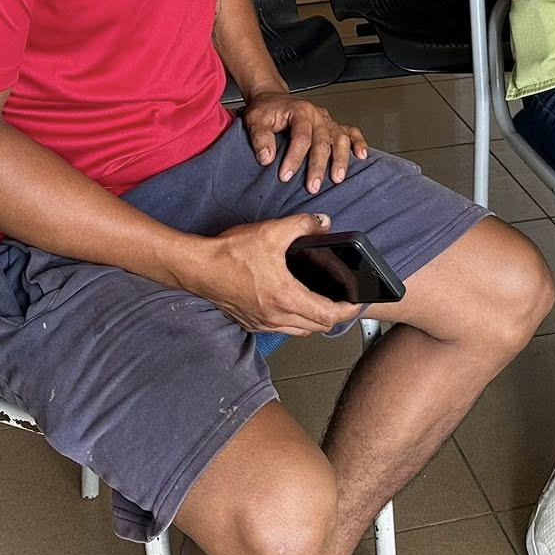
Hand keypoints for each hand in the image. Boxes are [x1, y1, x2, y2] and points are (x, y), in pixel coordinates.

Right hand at [187, 212, 363, 334]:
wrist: (197, 268)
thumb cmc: (229, 254)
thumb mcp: (271, 231)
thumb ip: (302, 225)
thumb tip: (322, 223)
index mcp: (286, 298)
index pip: (329, 316)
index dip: (348, 311)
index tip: (356, 302)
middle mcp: (276, 317)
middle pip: (317, 328)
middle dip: (334, 316)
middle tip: (342, 301)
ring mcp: (262, 323)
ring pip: (299, 331)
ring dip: (314, 321)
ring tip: (320, 303)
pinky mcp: (250, 322)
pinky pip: (280, 329)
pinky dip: (293, 321)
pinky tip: (291, 304)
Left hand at [243, 92, 368, 192]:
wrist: (272, 99)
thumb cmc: (266, 110)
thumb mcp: (255, 120)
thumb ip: (260, 138)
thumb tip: (266, 158)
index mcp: (300, 111)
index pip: (301, 138)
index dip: (294, 159)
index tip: (285, 176)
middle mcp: (317, 115)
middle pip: (323, 142)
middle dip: (318, 166)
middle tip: (312, 186)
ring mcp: (327, 120)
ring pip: (340, 139)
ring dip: (341, 160)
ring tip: (337, 178)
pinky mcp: (332, 125)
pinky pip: (351, 132)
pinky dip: (359, 143)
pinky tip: (361, 156)